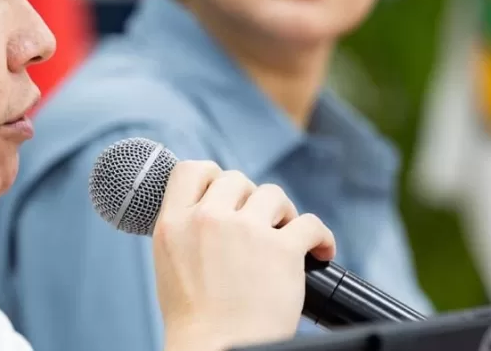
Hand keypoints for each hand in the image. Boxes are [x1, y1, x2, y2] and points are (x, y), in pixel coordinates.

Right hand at [154, 161, 335, 350]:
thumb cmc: (195, 320)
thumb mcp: (169, 263)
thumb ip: (185, 230)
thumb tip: (207, 208)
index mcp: (173, 223)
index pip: (192, 169)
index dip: (212, 176)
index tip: (224, 194)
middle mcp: (208, 219)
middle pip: (236, 178)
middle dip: (249, 199)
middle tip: (257, 224)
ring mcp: (246, 231)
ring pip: (273, 194)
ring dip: (282, 213)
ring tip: (284, 236)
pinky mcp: (282, 249)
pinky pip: (311, 223)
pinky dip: (321, 238)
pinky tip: (320, 251)